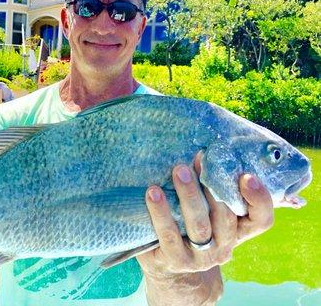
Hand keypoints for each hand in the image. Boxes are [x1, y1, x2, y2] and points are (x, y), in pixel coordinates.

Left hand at [137, 153, 273, 304]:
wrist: (168, 265)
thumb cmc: (188, 225)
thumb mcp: (205, 209)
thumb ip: (212, 188)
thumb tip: (204, 149)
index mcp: (238, 231)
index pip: (261, 219)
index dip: (259, 199)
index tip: (246, 175)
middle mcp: (224, 246)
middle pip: (225, 217)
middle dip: (212, 186)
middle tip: (199, 159)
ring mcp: (201, 257)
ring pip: (199, 226)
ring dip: (189, 195)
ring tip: (178, 170)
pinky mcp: (175, 260)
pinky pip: (169, 235)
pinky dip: (161, 212)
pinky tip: (153, 192)